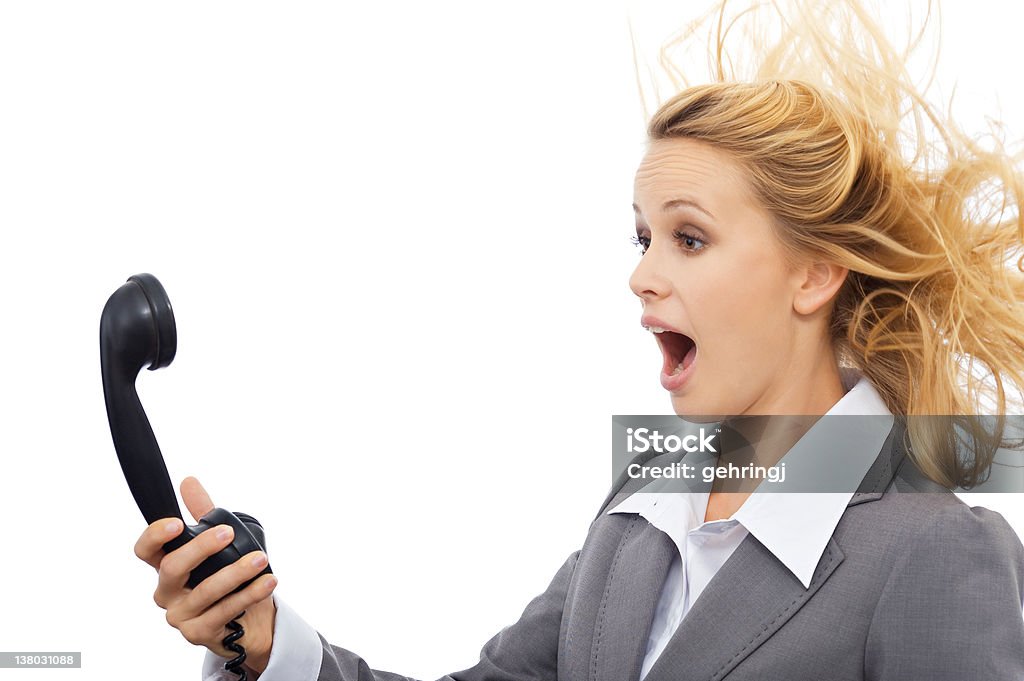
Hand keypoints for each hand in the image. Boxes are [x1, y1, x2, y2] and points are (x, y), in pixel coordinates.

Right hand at [134, 476, 277, 673]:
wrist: (251, 623)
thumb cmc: (229, 580)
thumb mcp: (217, 545)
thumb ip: (203, 515)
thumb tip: (189, 482)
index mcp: (167, 566)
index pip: (146, 550)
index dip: (154, 536)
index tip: (177, 522)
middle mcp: (167, 592)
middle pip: (173, 568)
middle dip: (201, 548)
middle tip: (228, 533)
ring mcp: (181, 615)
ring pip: (205, 591)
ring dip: (236, 572)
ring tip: (261, 558)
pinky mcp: (199, 633)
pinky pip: (225, 611)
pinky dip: (250, 594)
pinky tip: (268, 581)